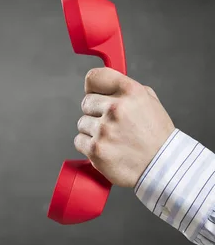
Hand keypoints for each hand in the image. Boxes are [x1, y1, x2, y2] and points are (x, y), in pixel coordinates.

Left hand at [75, 67, 175, 187]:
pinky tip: (107, 149)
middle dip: (95, 112)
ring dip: (93, 131)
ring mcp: (104, 129)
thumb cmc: (157, 137)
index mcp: (131, 92)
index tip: (94, 93)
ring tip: (114, 139)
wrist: (165, 168)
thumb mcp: (149, 102)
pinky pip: (79, 141)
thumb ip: (126, 90)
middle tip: (112, 124)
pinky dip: (89, 146)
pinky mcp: (96, 149)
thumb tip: (105, 86)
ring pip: (82, 123)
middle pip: (86, 102)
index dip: (92, 87)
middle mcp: (116, 108)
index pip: (95, 77)